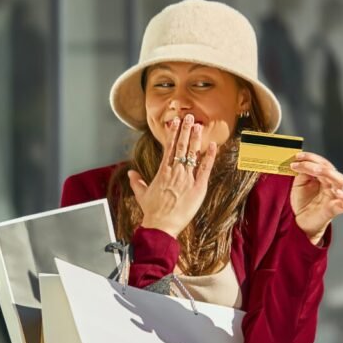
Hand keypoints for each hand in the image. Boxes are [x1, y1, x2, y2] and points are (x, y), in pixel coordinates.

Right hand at [128, 114, 217, 237]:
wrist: (162, 225)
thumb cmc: (152, 211)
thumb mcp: (142, 194)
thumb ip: (137, 182)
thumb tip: (130, 174)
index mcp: (163, 171)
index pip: (168, 148)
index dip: (172, 134)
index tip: (174, 122)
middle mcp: (175, 171)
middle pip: (181, 146)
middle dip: (185, 130)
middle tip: (189, 117)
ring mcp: (187, 178)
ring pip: (192, 154)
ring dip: (195, 139)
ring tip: (198, 125)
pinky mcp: (198, 187)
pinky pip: (205, 169)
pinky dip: (209, 157)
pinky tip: (212, 146)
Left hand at [289, 152, 342, 244]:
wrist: (301, 222)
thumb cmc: (303, 203)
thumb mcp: (299, 185)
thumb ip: (302, 174)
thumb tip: (303, 163)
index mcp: (324, 177)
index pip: (322, 163)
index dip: (311, 157)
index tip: (297, 157)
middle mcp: (332, 184)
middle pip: (330, 169)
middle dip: (315, 163)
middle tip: (300, 163)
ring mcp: (335, 196)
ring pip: (340, 180)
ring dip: (328, 173)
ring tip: (315, 170)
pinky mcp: (336, 208)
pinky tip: (337, 192)